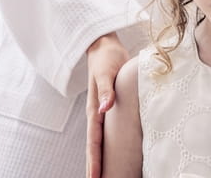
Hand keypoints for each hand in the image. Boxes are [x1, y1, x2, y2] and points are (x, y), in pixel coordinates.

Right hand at [85, 32, 128, 177]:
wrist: (104, 45)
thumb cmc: (106, 58)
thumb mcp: (106, 72)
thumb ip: (106, 90)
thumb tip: (105, 109)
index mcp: (95, 108)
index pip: (94, 141)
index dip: (94, 161)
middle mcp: (97, 113)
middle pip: (95, 146)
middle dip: (95, 166)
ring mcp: (102, 111)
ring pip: (100, 140)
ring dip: (100, 158)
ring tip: (104, 176)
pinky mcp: (110, 106)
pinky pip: (109, 130)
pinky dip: (110, 144)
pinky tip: (115, 152)